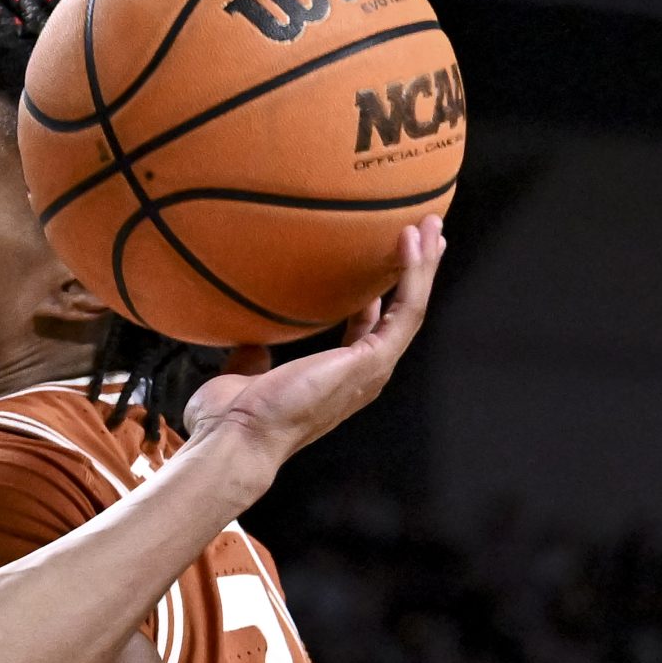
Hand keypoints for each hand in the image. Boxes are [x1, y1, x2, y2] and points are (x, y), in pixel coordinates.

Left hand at [183, 215, 444, 466]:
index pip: (364, 332)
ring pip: (412, 308)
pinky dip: (414, 274)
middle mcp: (361, 375)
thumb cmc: (230, 419)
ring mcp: (371, 369)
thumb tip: (250, 342)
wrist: (236, 437)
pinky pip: (408, 310)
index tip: (372, 264)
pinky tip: (411, 240)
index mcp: (334, 378)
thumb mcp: (243, 376)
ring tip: (431, 224)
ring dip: (424, 265)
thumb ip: (253, 358)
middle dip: (413, 275)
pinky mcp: (372, 360)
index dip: (373, 298)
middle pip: (399, 317)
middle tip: (423, 235)